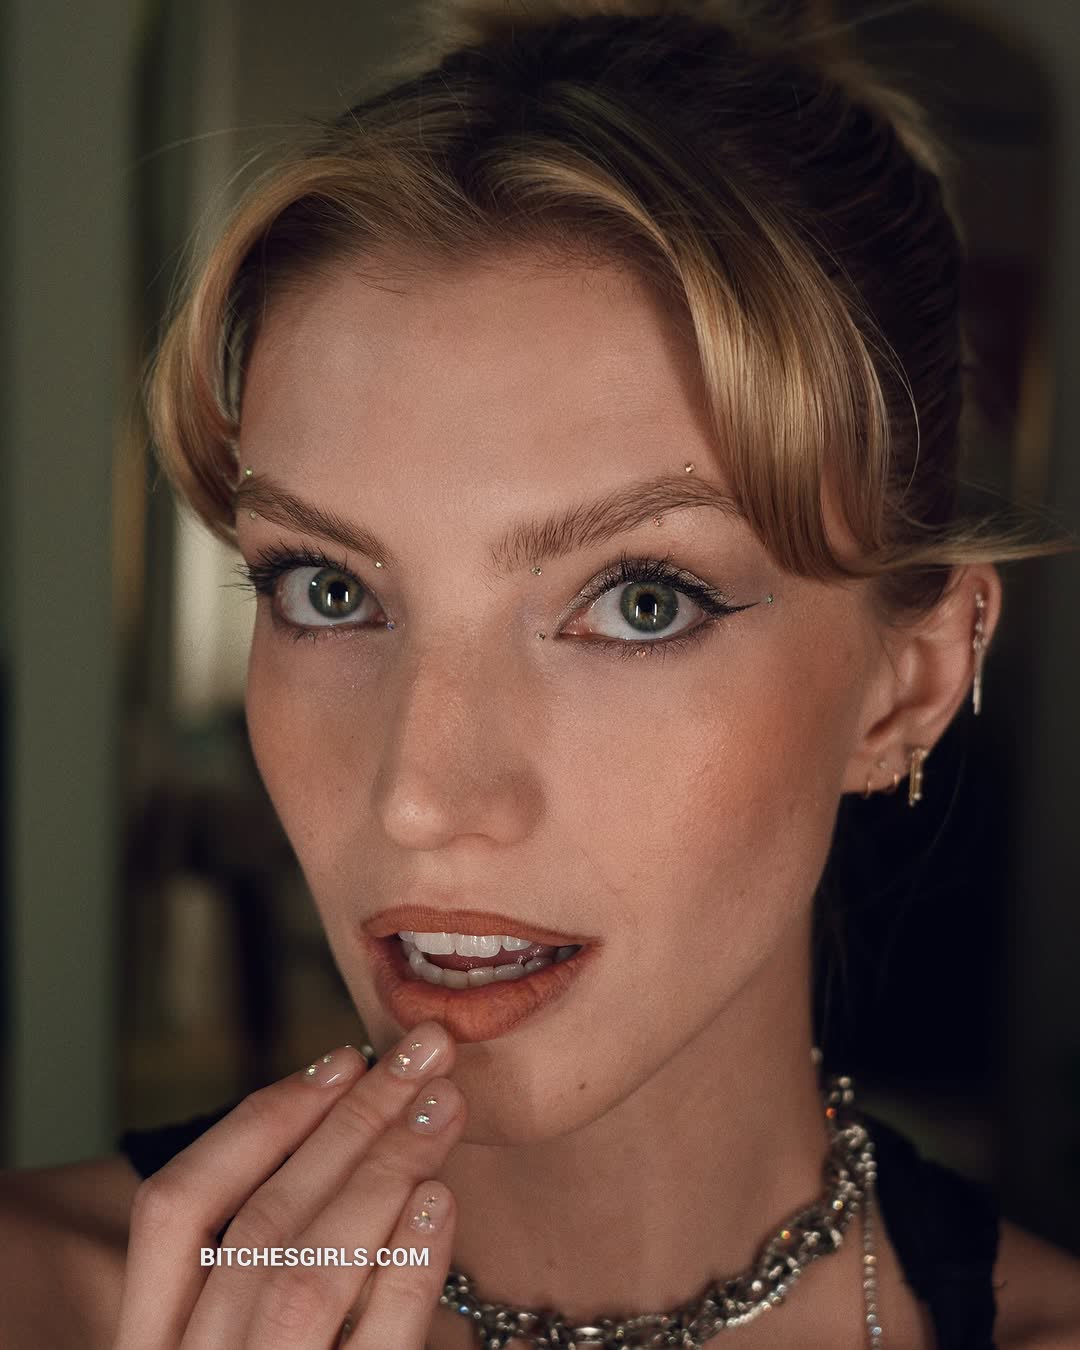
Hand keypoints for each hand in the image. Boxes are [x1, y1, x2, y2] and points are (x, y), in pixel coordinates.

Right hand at [113, 1021, 463, 1349]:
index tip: (343, 1059)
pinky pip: (376, 1347)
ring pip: (305, 1275)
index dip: (260, 1122)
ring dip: (382, 1172)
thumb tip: (350, 1106)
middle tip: (423, 1054)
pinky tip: (441, 1200)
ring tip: (442, 1105)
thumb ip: (268, 1242)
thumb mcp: (244, 1317)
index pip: (174, 1209)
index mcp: (153, 1338)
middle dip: (347, 1122)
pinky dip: (408, 1264)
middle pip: (259, 1224)